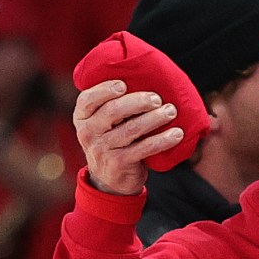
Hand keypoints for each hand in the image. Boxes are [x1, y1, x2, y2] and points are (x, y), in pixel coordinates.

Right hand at [73, 80, 183, 195]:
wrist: (110, 181)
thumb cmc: (112, 142)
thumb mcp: (102, 124)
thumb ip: (110, 106)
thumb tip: (140, 78)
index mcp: (82, 117)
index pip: (88, 99)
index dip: (105, 90)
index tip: (124, 84)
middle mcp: (88, 133)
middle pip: (113, 111)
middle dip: (138, 102)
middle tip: (157, 98)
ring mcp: (103, 149)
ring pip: (131, 129)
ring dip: (154, 118)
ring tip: (171, 111)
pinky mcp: (119, 163)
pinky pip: (144, 148)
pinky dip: (162, 140)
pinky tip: (176, 134)